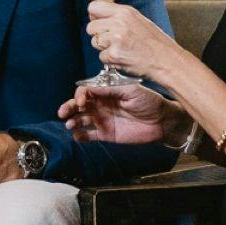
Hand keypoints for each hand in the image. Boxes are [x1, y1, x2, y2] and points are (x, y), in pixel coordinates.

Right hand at [59, 83, 175, 145]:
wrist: (162, 121)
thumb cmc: (149, 101)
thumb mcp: (131, 90)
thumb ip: (111, 89)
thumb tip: (90, 88)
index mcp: (106, 92)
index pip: (86, 92)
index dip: (80, 95)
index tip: (81, 101)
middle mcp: (102, 105)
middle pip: (79, 105)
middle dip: (70, 107)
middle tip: (63, 112)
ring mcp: (103, 119)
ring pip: (81, 120)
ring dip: (73, 121)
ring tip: (70, 124)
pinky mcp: (106, 134)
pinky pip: (89, 135)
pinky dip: (81, 136)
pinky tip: (77, 136)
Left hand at [85, 1, 180, 80]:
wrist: (167, 61)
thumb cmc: (155, 43)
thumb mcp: (138, 21)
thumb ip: (118, 16)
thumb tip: (98, 15)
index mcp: (125, 12)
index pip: (93, 7)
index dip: (94, 17)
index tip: (101, 23)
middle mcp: (119, 22)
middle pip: (90, 27)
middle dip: (99, 35)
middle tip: (113, 41)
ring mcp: (116, 39)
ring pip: (94, 42)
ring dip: (104, 49)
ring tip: (121, 50)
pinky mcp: (114, 54)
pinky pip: (101, 57)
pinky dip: (110, 61)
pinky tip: (124, 58)